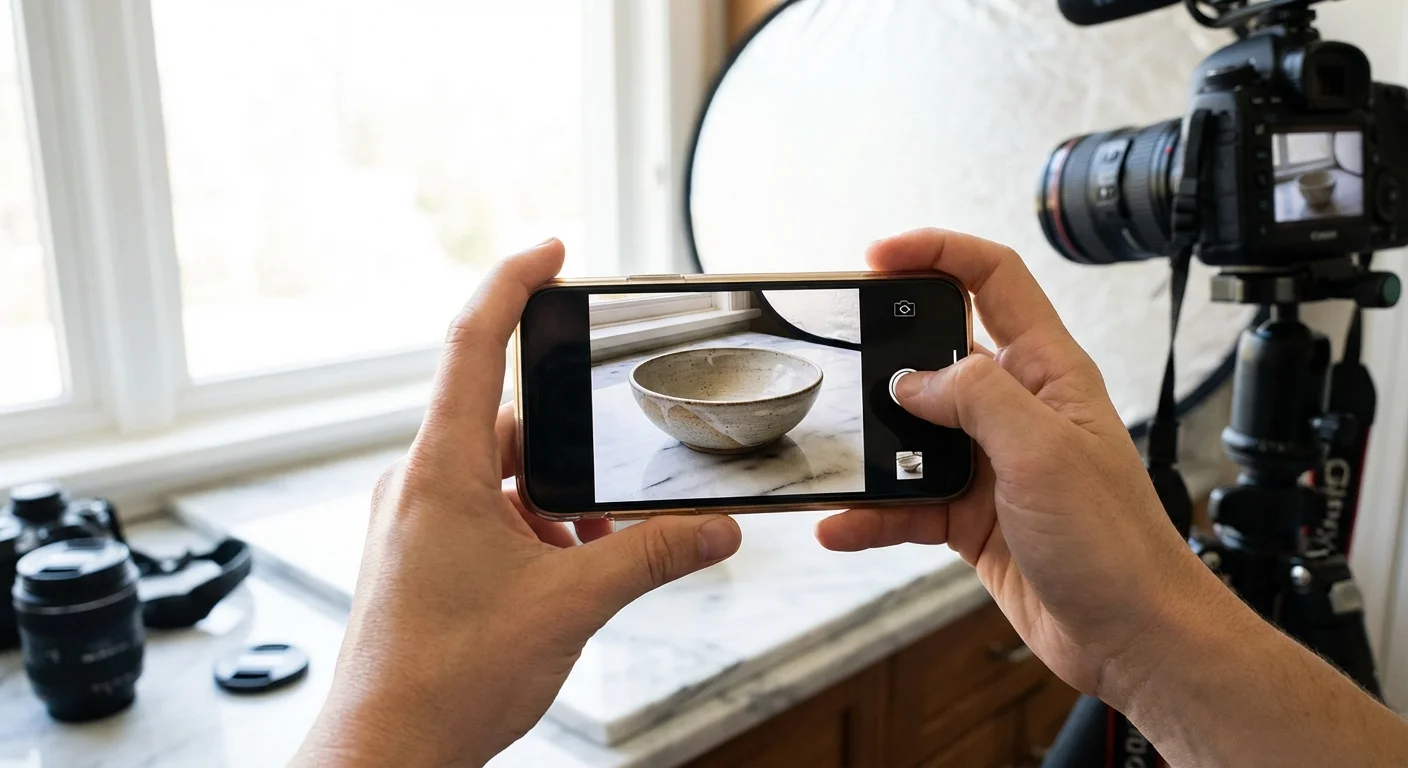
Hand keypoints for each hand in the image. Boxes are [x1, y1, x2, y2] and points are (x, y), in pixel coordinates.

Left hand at [294, 240, 741, 766]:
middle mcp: (419, 484)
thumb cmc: (444, 680)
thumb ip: (648, 557)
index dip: (512, 284)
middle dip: (570, 453)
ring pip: (499, 478)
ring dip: (554, 503)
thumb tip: (714, 531)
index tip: (550, 252)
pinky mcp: (419, 556)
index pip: (472, 344)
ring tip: (596, 552)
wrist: (385, 755)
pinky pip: (484, 515)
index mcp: (441, 471)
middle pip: (506, 423)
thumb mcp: (569, 607)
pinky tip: (563, 574)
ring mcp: (415, 522)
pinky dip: (530, 530)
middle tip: (616, 490)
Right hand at [815, 229, 1229, 705]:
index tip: (881, 257)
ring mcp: (992, 464)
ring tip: (838, 455)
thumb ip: (975, 398)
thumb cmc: (1115, 544)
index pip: (994, 280)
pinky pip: (908, 502)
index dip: (940, 253)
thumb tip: (912, 380)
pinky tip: (843, 524)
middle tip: (843, 353)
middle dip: (889, 352)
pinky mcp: (972, 515)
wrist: (1131, 637)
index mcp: (1048, 372)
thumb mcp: (1042, 451)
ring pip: (914, 434)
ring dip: (874, 447)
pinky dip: (873, 514)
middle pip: (940, 354)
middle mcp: (1018, 410)